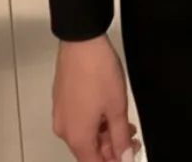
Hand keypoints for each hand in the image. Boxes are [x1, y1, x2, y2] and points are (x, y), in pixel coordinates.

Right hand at [52, 36, 140, 161]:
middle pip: (88, 151)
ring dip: (104, 133)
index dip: (114, 160)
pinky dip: (93, 121)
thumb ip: (121, 138)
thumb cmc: (98, 71)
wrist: (81, 41)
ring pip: (84, 135)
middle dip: (111, 147)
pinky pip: (77, 120)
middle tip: (131, 136)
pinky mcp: (61, 100)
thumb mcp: (117, 108)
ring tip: (123, 120)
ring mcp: (60, 114)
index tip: (128, 152)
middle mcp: (64, 129)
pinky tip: (108, 109)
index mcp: (77, 137)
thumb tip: (123, 157)